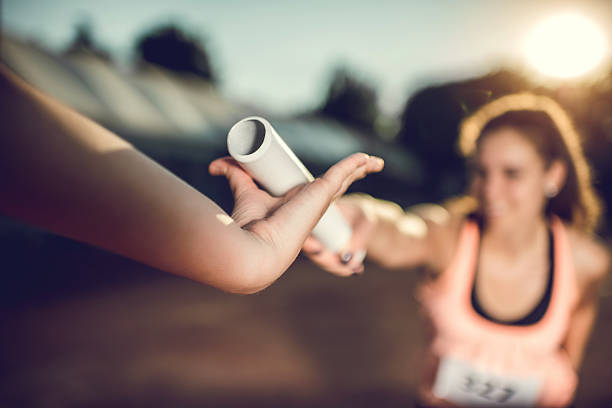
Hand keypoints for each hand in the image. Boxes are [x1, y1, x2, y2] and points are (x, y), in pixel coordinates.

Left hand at [209, 153, 382, 268]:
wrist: (255, 248)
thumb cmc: (248, 226)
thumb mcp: (244, 190)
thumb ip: (234, 174)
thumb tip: (215, 165)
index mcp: (298, 206)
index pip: (317, 191)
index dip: (324, 181)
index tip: (329, 174)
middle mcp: (313, 205)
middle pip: (337, 186)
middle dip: (350, 175)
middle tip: (360, 165)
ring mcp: (320, 201)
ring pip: (345, 180)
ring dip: (359, 169)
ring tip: (373, 162)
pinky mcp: (323, 193)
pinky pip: (345, 174)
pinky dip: (357, 164)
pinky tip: (368, 158)